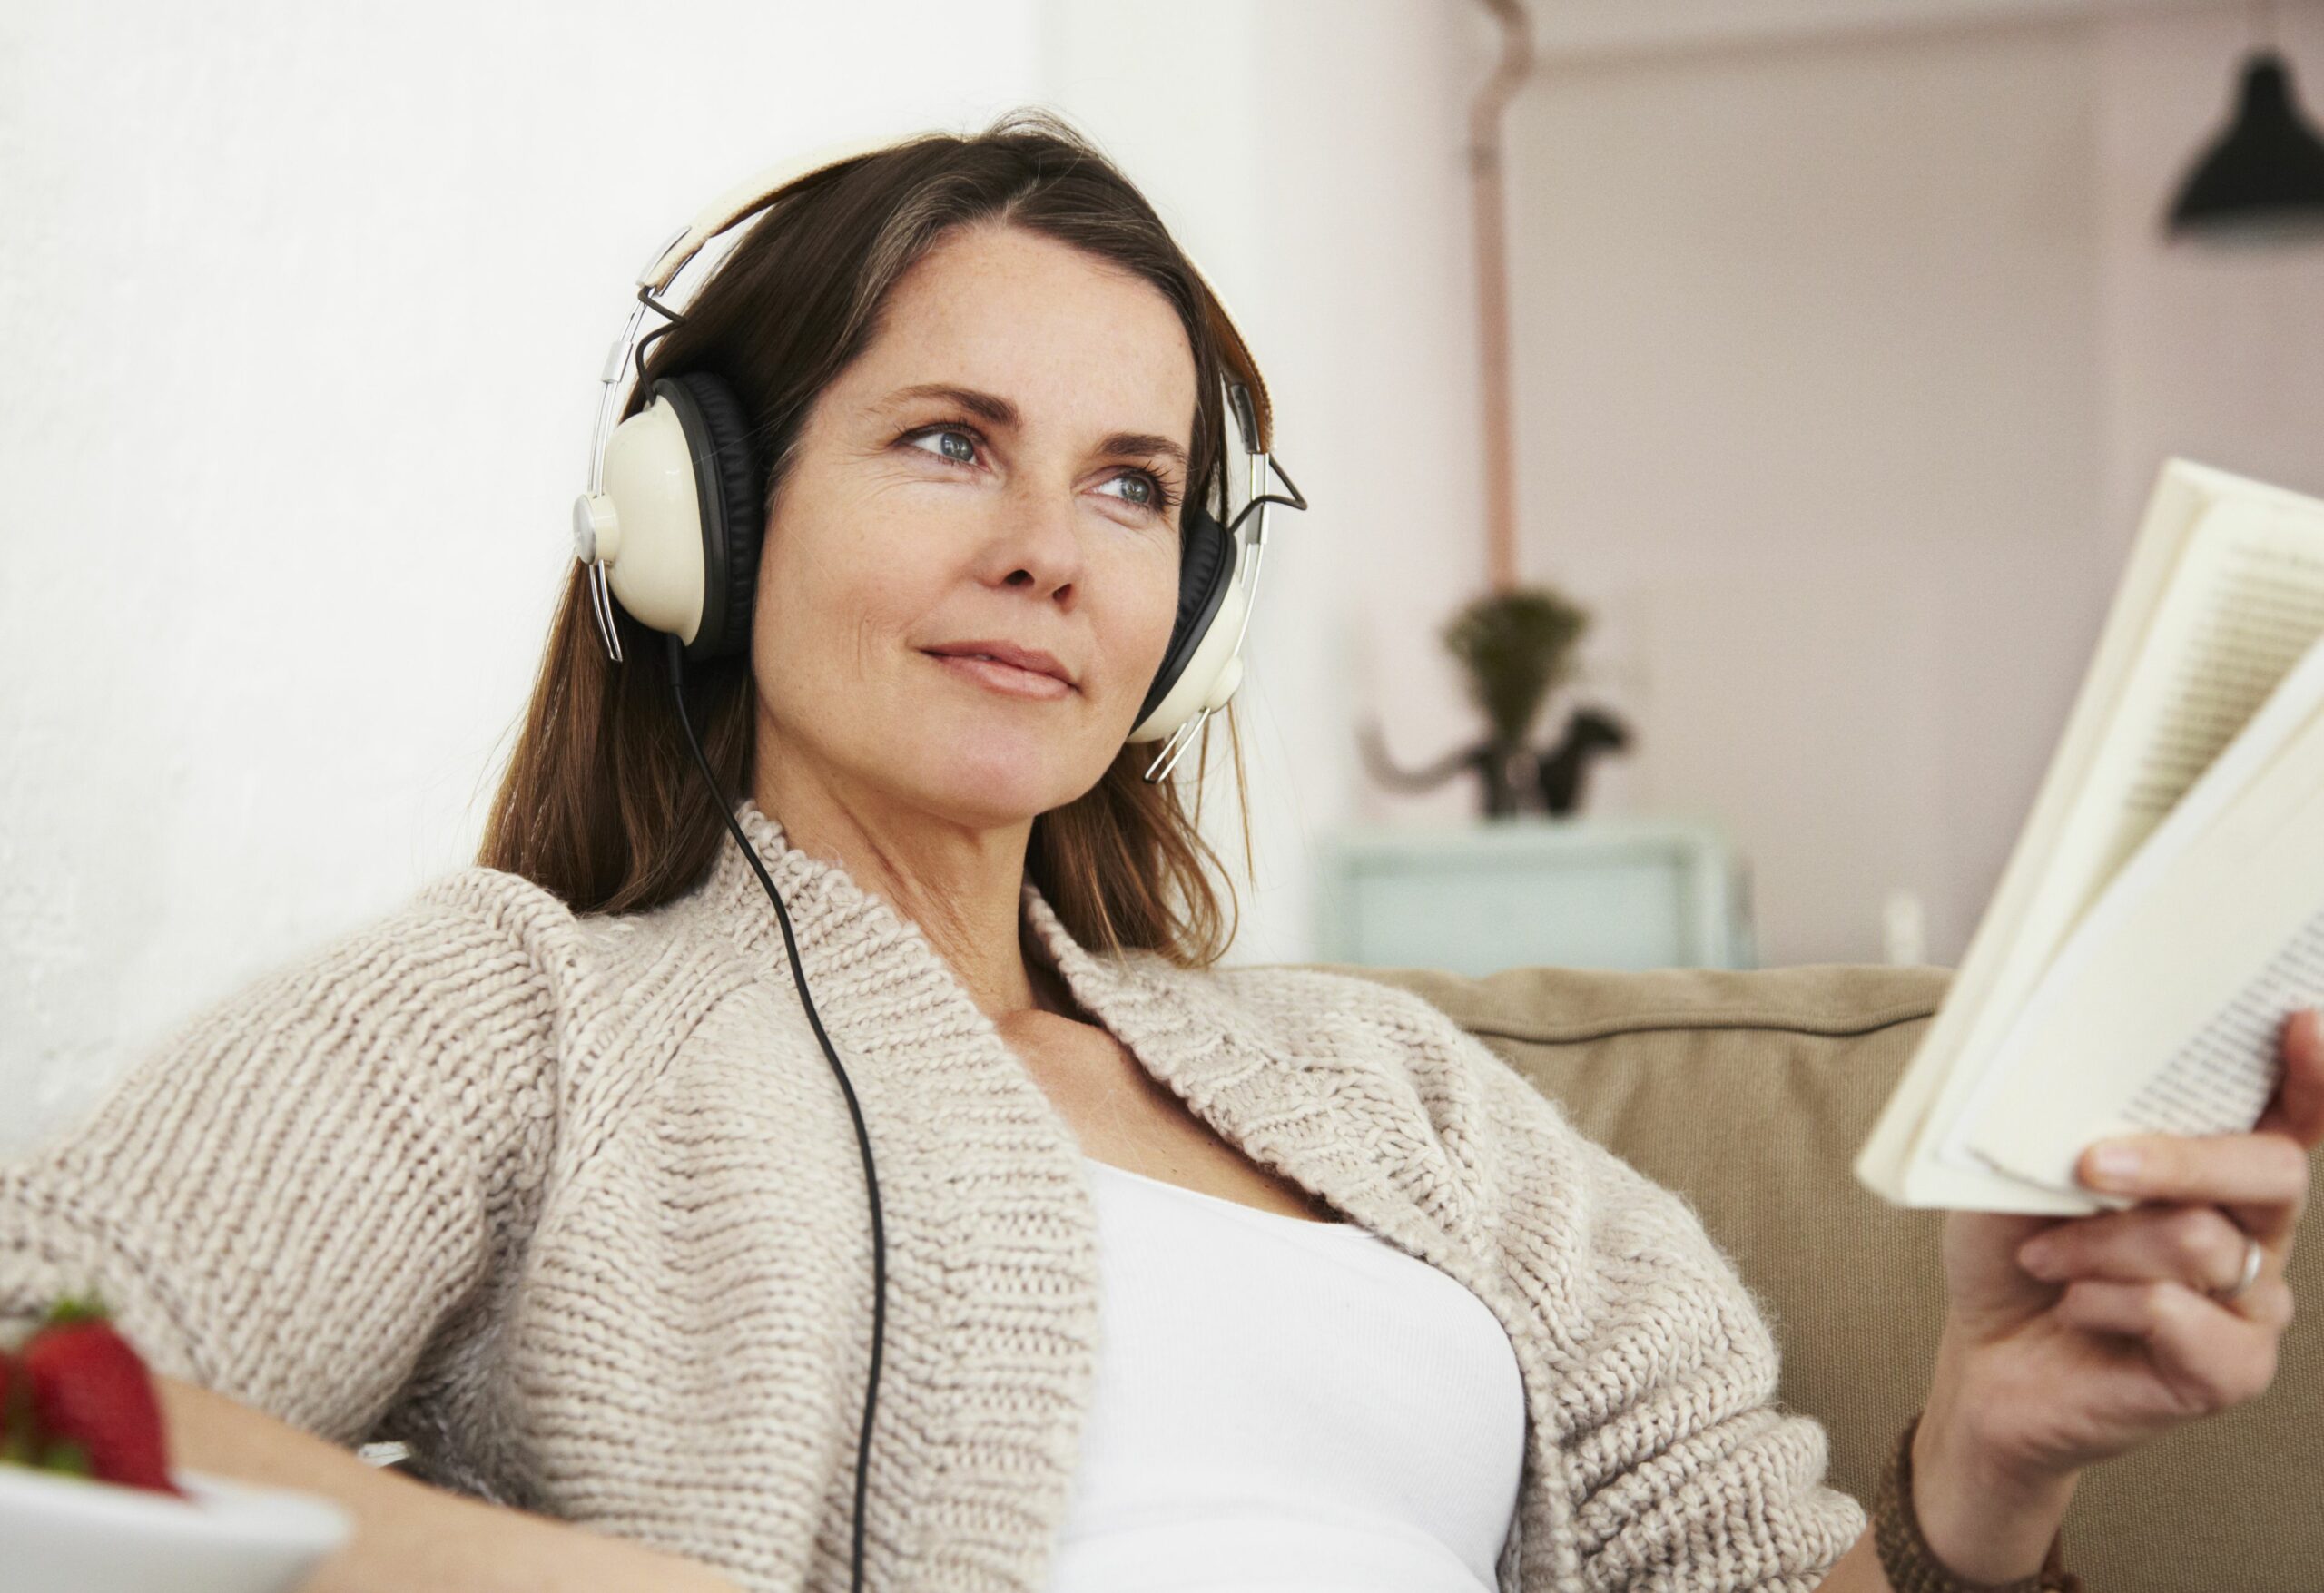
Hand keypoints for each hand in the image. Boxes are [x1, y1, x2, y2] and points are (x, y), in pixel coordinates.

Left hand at [1910, 1006, 2319, 1575]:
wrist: (1983, 1359)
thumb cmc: (2010, 1250)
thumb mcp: (2018, 1169)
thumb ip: (2063, 1122)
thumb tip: (2069, 1066)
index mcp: (2212, 1167)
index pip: (2290, 1113)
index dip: (2310, 1070)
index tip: (2297, 1020)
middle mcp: (2251, 1229)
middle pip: (2272, 1170)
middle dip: (2179, 1159)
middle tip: (2091, 1166)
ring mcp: (2249, 1301)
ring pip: (2202, 1244)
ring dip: (2099, 1245)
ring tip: (2043, 1256)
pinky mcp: (2228, 1369)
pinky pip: (2182, 1318)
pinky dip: (2107, 1305)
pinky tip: (2074, 1308)